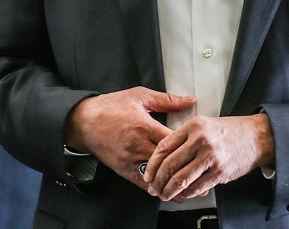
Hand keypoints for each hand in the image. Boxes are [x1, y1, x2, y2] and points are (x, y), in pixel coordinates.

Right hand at [65, 87, 195, 190]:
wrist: (84, 121)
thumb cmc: (111, 106)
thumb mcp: (139, 96)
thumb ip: (167, 100)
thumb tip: (190, 100)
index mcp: (143, 126)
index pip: (171, 141)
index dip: (187, 147)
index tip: (202, 150)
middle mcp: (137, 146)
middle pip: (166, 162)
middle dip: (185, 169)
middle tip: (205, 175)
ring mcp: (129, 160)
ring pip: (156, 176)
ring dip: (173, 183)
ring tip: (192, 189)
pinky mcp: (122, 170)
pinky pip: (142, 183)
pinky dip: (156, 188)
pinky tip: (168, 192)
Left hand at [142, 113, 274, 201]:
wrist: (256, 137)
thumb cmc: (229, 131)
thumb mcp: (204, 124)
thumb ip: (184, 138)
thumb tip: (164, 158)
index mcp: (193, 126)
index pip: (164, 146)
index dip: (153, 164)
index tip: (148, 173)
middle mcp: (200, 140)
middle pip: (170, 165)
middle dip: (158, 181)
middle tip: (153, 188)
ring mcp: (210, 156)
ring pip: (181, 179)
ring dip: (169, 191)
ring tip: (164, 195)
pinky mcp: (220, 171)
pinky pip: (197, 187)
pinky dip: (186, 194)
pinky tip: (182, 195)